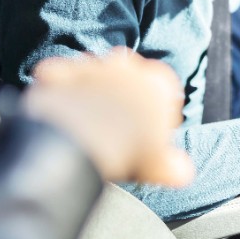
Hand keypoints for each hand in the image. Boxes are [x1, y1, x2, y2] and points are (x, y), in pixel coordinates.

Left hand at [25, 48, 194, 186]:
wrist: (78, 142)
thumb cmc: (128, 151)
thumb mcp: (159, 165)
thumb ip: (174, 166)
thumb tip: (181, 173)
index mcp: (158, 83)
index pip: (165, 86)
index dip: (160, 109)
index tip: (152, 132)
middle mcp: (127, 65)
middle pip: (129, 71)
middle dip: (125, 89)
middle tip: (118, 120)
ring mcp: (91, 65)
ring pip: (95, 68)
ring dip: (93, 84)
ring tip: (88, 114)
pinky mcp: (60, 71)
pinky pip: (58, 73)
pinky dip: (57, 84)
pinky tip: (60, 105)